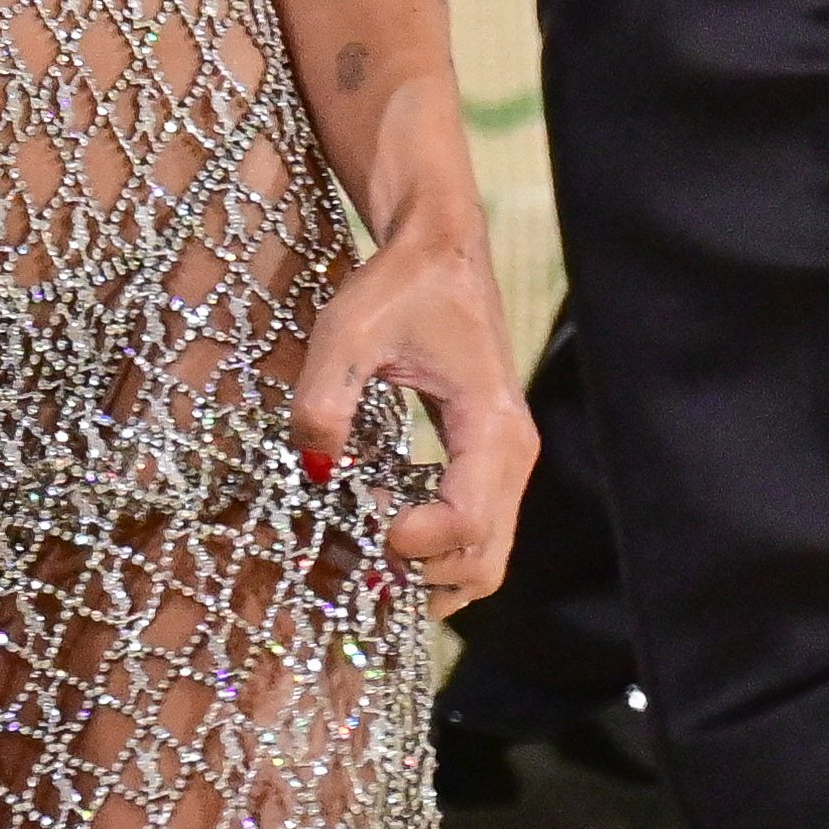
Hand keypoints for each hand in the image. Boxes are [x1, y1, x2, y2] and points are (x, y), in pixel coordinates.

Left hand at [291, 213, 532, 615]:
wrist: (438, 252)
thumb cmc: (395, 287)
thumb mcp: (344, 334)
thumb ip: (324, 404)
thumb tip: (316, 475)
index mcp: (489, 425)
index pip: (467, 522)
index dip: (413, 543)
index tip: (363, 523)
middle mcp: (512, 454)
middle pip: (485, 560)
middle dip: (421, 576)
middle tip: (356, 559)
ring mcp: (506, 463)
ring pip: (485, 556)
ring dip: (427, 573)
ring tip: (362, 552)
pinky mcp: (488, 462)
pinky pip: (475, 532)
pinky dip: (433, 552)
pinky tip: (379, 530)